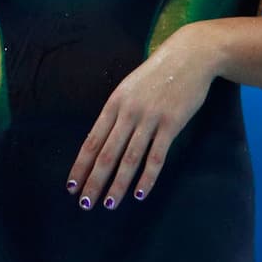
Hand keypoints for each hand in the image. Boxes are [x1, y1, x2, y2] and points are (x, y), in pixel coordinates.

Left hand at [67, 22, 217, 209]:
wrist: (190, 56)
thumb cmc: (158, 74)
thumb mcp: (129, 88)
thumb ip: (118, 112)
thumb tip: (104, 139)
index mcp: (113, 104)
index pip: (92, 141)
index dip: (81, 165)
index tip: (71, 185)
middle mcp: (127, 113)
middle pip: (106, 154)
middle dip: (93, 181)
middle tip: (83, 203)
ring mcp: (150, 119)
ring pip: (129, 159)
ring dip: (117, 185)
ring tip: (108, 205)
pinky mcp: (172, 124)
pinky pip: (156, 156)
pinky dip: (147, 177)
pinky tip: (139, 194)